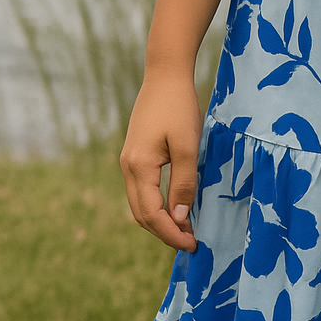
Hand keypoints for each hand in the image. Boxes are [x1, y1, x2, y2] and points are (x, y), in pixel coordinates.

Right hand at [120, 67, 202, 251]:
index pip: (151, 214)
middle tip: (191, 241)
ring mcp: (129, 161)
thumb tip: (180, 217)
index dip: (171, 234)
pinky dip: (157, 204)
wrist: (165, 75)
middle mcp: (128, 167)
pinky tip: (176, 205)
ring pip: (140, 203)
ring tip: (186, 228)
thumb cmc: (179, 107)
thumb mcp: (188, 145)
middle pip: (141, 214)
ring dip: (161, 220)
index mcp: (138, 167)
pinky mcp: (136, 154)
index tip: (193, 244)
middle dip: (165, 232)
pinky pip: (143, 189)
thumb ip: (183, 182)